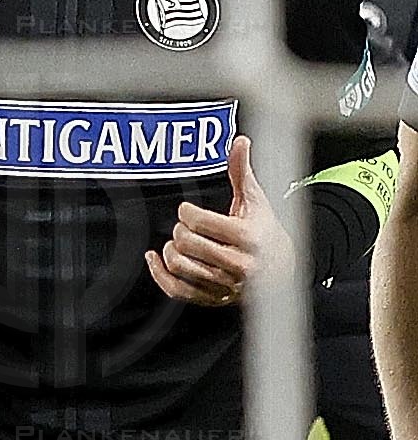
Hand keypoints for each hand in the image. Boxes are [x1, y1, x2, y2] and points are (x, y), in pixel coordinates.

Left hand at [147, 137, 281, 307]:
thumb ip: (242, 171)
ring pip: (181, 267)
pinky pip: (177, 291)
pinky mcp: (214, 299)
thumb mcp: (256, 200)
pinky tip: (154, 258)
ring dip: (171, 250)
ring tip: (178, 241)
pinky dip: (159, 275)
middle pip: (188, 244)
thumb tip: (239, 140)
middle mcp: (240, 264)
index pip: (201, 222)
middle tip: (186, 226)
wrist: (284, 271)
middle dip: (180, 230)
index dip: (186, 212)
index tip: (188, 210)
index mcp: (250, 237)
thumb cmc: (265, 230)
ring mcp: (226, 284)